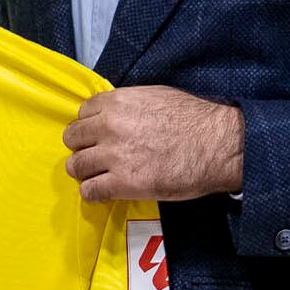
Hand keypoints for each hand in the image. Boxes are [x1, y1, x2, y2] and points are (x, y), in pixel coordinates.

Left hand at [62, 86, 243, 203]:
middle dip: (83, 148)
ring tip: (98, 176)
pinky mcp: (123, 183)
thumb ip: (128, 105)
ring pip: (76, 166)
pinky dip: (93, 193)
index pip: (82, 113)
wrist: (218, 145)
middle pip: (72, 139)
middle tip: (95, 157)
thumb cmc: (195, 120)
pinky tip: (104, 192)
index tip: (97, 135)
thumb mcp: (155, 96)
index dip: (89, 126)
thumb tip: (116, 114)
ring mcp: (113, 156)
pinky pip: (90, 191)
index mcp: (117, 103)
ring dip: (85, 172)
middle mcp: (108, 126)